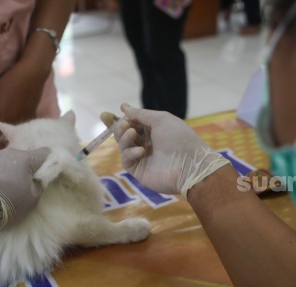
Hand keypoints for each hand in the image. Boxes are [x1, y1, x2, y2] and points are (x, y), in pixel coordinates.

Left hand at [0, 58, 49, 126]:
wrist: (33, 73)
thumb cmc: (10, 82)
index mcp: (4, 119)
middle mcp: (16, 123)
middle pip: (6, 128)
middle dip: (1, 123)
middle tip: (0, 109)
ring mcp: (26, 119)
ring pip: (15, 125)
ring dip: (11, 121)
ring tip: (9, 108)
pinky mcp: (33, 113)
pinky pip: (24, 121)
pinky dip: (19, 118)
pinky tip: (18, 108)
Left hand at [0, 147, 50, 226]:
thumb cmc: (9, 204)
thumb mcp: (32, 200)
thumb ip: (38, 186)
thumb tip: (36, 180)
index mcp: (26, 159)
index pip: (44, 152)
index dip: (46, 162)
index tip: (42, 173)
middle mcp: (9, 152)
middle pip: (23, 157)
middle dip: (24, 168)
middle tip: (20, 185)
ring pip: (5, 160)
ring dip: (7, 170)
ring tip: (2, 187)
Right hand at [103, 104, 229, 197]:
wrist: (189, 165)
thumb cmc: (178, 138)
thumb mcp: (160, 119)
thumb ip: (140, 114)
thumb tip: (124, 107)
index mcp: (153, 129)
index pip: (131, 123)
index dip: (118, 119)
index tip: (106, 115)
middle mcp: (146, 142)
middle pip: (123, 134)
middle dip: (117, 127)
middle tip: (119, 123)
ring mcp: (142, 157)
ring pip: (123, 145)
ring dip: (124, 137)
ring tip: (132, 134)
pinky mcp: (139, 170)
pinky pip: (126, 160)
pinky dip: (130, 153)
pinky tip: (141, 151)